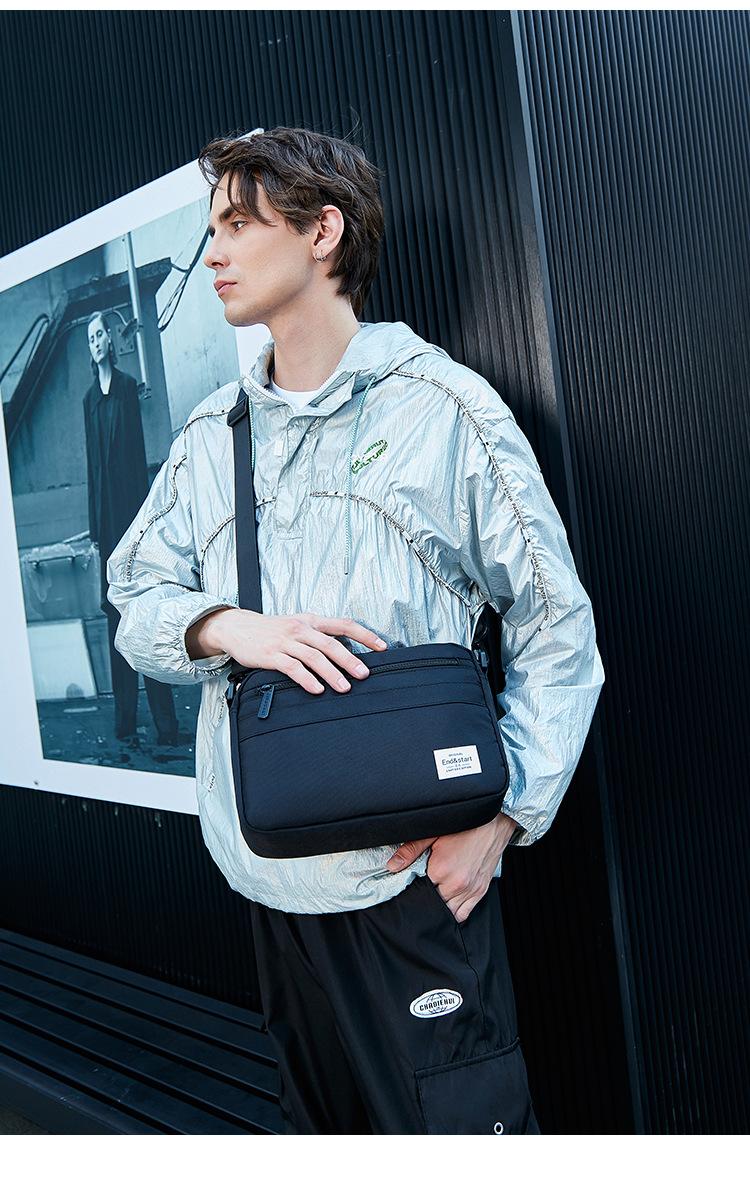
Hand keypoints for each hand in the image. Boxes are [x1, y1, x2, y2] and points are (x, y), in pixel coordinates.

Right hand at [191, 608, 387, 692]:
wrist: (237, 627)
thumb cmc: (271, 630)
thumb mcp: (297, 625)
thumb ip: (319, 636)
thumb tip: (346, 653)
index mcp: (311, 620)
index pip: (344, 624)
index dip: (365, 635)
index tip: (382, 647)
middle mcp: (301, 628)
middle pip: (331, 644)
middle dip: (350, 660)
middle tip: (364, 674)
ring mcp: (286, 641)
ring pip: (314, 657)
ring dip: (331, 673)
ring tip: (344, 687)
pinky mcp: (271, 654)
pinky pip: (292, 667)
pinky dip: (306, 679)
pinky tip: (317, 689)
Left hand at [385, 812, 518, 922]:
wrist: (495, 823)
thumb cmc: (466, 825)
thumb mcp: (434, 833)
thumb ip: (411, 850)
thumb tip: (392, 866)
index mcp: (441, 869)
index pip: (418, 890)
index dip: (412, 887)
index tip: (411, 883)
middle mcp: (457, 884)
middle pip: (433, 904)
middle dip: (426, 898)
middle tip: (422, 888)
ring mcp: (470, 890)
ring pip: (448, 913)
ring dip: (440, 906)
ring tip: (435, 895)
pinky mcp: (480, 892)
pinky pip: (464, 914)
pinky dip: (455, 912)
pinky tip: (448, 903)